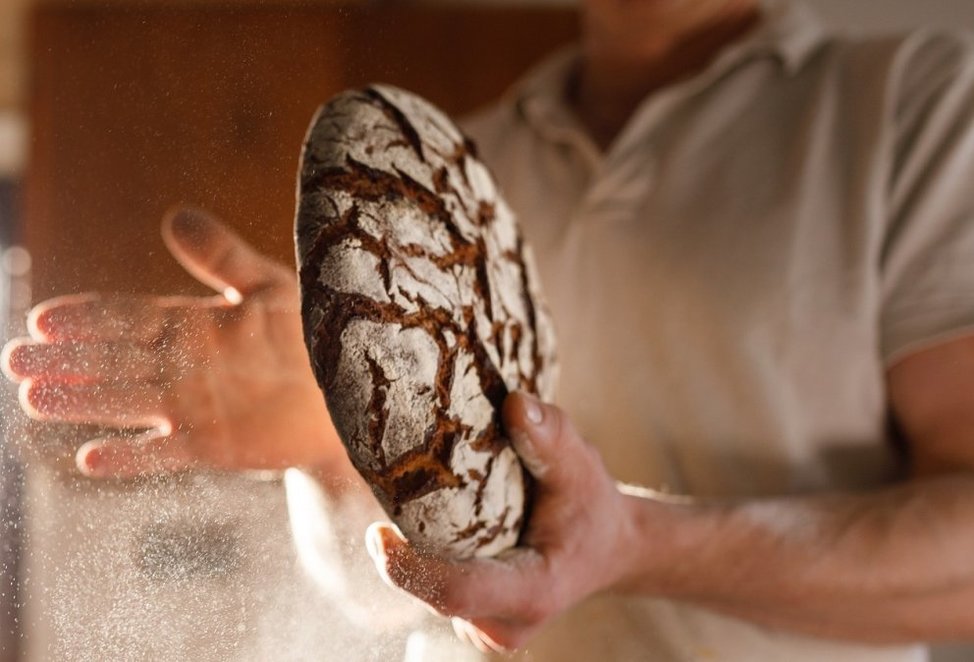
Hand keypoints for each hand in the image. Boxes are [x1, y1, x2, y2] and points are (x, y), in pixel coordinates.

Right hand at [2, 208, 339, 477]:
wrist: (349, 393)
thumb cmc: (312, 333)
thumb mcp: (269, 286)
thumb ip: (222, 256)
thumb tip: (174, 214)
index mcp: (191, 325)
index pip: (128, 317)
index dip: (87, 317)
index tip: (43, 317)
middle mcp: (182, 367)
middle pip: (113, 361)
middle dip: (65, 360)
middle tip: (15, 361)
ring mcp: (193, 408)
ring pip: (127, 403)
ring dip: (82, 402)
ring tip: (33, 398)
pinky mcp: (212, 446)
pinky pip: (165, 453)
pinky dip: (131, 457)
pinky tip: (91, 458)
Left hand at [365, 392, 638, 652]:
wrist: (607, 547)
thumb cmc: (592, 507)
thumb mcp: (581, 467)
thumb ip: (551, 437)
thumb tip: (515, 402)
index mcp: (533, 592)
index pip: (458, 591)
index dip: (410, 569)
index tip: (376, 533)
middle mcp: (504, 623)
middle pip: (433, 590)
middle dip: (403, 549)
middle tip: (386, 489)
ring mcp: (486, 628)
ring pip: (427, 591)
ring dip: (411, 549)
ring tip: (407, 498)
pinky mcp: (472, 619)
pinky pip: (432, 589)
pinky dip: (422, 555)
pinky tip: (426, 520)